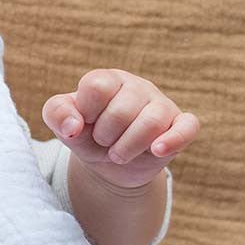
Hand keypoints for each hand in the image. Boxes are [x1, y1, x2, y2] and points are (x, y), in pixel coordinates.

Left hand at [42, 69, 199, 189]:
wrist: (108, 164)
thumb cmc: (86, 135)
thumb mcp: (63, 125)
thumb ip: (56, 114)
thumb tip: (73, 127)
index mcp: (108, 80)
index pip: (97, 86)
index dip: (86, 111)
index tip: (84, 122)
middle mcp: (137, 87)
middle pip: (121, 111)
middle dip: (104, 136)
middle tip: (103, 142)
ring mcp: (161, 105)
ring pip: (151, 122)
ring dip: (126, 148)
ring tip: (118, 153)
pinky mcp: (180, 126)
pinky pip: (188, 127)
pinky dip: (172, 140)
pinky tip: (156, 150)